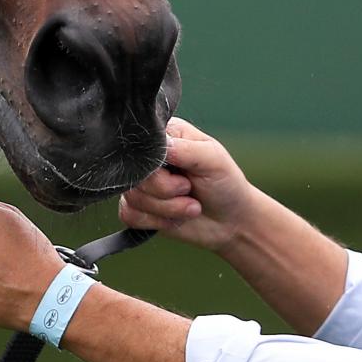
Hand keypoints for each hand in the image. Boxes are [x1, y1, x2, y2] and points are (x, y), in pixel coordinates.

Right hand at [118, 117, 258, 252]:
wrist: (232, 224)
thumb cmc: (226, 185)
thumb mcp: (213, 160)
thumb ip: (185, 149)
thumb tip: (156, 145)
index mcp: (163, 137)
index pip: (139, 145)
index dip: (156, 165)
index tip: (184, 176)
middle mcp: (147, 158)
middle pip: (133, 174)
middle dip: (167, 191)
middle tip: (190, 190)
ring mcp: (140, 182)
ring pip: (132, 197)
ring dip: (168, 209)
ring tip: (191, 206)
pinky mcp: (136, 207)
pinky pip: (130, 215)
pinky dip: (157, 222)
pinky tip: (175, 218)